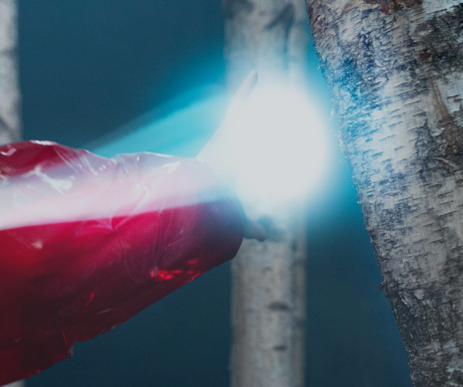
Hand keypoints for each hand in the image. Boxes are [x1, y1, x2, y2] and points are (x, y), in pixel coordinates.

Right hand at [197, 71, 265, 240]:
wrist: (198, 196)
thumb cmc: (212, 207)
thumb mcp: (233, 216)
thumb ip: (248, 225)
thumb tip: (265, 236)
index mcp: (224, 165)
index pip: (237, 153)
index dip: (245, 147)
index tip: (252, 145)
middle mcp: (223, 149)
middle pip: (236, 127)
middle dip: (242, 114)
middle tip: (253, 99)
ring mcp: (224, 139)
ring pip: (237, 114)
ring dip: (243, 97)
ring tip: (255, 78)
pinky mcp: (225, 133)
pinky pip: (237, 107)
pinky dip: (245, 91)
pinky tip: (255, 74)